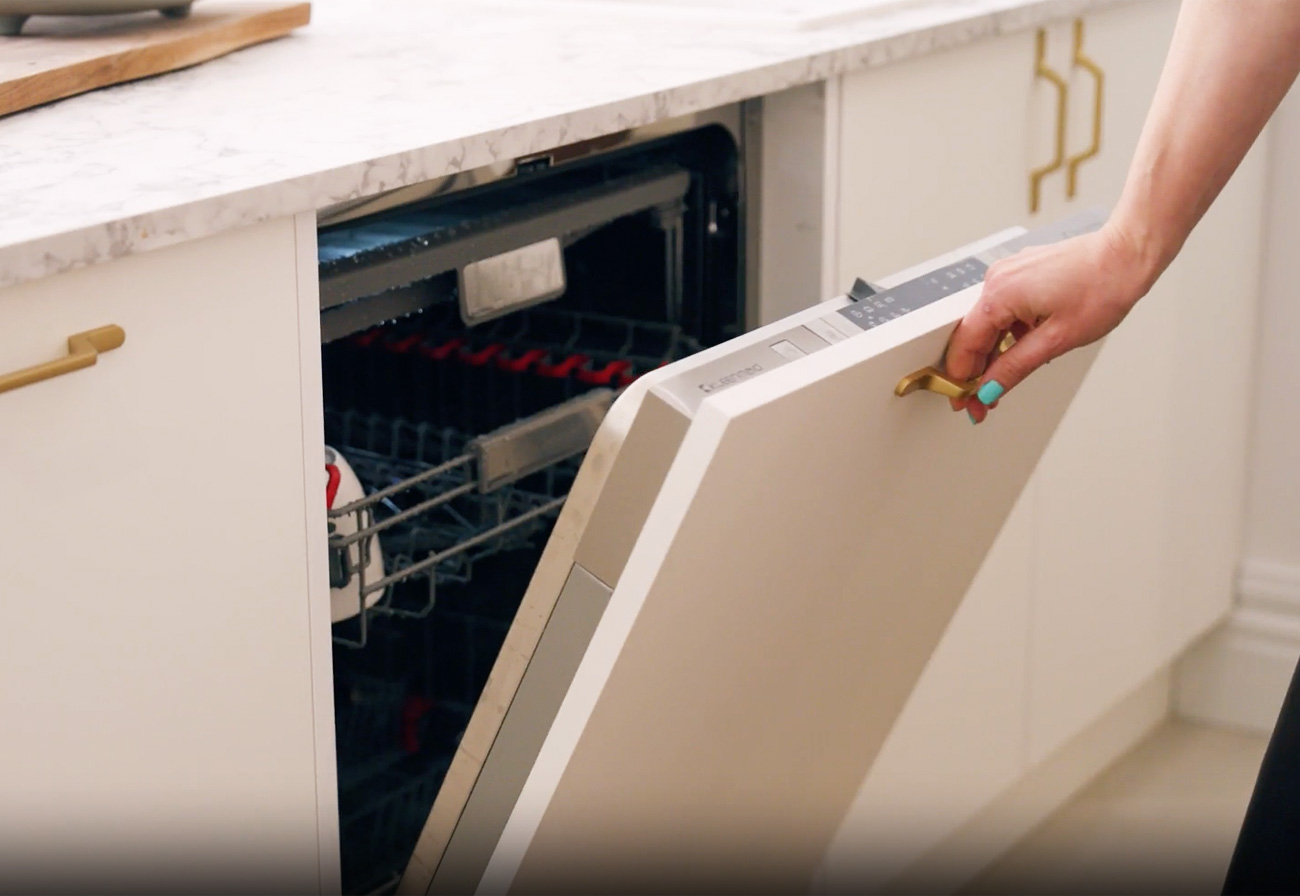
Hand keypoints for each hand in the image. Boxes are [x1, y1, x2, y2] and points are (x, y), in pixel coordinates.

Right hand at [945, 224, 1152, 422]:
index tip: (965, 402)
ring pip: (988, 322)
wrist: (1127, 255)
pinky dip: (1007, 332)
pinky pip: (1002, 308)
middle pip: (973, 334)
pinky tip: (1020, 349)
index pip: (965, 344)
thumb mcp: (1056, 340)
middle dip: (977, 370)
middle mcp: (997, 279)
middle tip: (983, 400)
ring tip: (1006, 378)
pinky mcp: (1021, 273)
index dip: (961, 379)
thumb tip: (990, 389)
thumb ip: (1015, 366)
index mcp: (999, 294)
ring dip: (993, 352)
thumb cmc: (1102, 287)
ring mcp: (1008, 273)